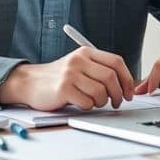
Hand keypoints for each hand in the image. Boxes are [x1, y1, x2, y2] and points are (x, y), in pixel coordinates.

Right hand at [0, 47, 134, 110]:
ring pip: (100, 91)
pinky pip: (87, 102)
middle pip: (111, 77)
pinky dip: (88, 107)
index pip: (116, 62)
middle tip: (116, 102)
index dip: (127, 79)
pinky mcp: (63, 88)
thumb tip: (125, 85)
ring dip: (102, 102)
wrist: (29, 82)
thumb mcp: (78, 66)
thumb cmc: (57, 77)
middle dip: (118, 94)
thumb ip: (98, 70)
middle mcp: (79, 60)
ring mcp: (70, 74)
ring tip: (95, 103)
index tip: (129, 92)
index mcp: (86, 52)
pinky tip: (81, 104)